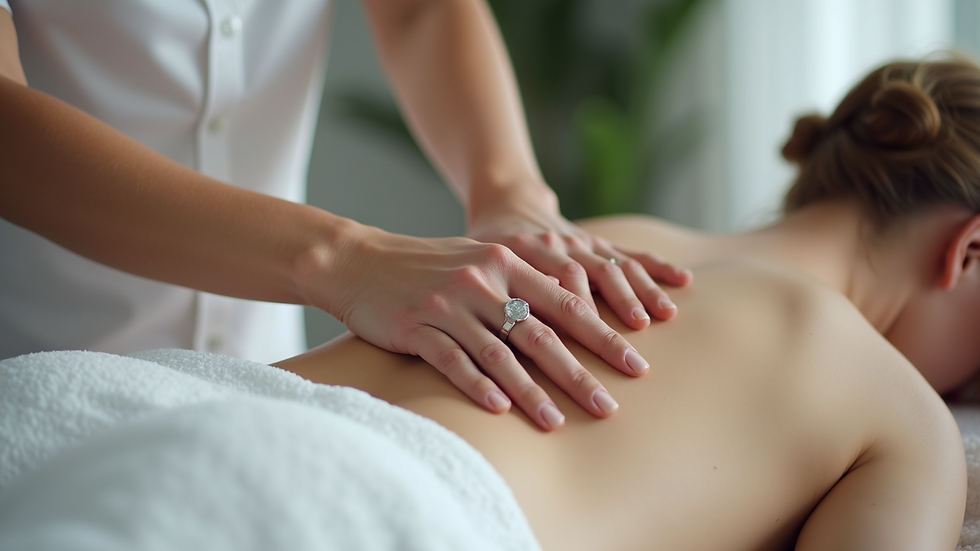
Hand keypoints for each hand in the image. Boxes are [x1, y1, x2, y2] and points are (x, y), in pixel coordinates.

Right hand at [310, 223, 650, 430]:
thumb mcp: (481, 262)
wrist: (358, 261)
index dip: (604, 333)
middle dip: (580, 371)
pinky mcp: (417, 326)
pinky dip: (478, 385)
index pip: (566, 301)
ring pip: (500, 352)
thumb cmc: (429, 267)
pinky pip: (454, 360)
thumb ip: (524, 283)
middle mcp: (482, 279)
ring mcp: (449, 303)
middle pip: (541, 332)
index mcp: (506, 260)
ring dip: (531, 391)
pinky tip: (500, 410)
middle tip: (610, 405)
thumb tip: (577, 313)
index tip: (636, 362)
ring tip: (556, 423)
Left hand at [467, 203, 692, 329]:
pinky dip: (658, 266)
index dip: (579, 317)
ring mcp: (582, 242)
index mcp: (525, 251)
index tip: (593, 351)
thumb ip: (495, 292)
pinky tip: (683, 280)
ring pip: (616, 266)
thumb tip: (514, 330)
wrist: (505, 203)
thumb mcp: (477, 264)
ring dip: (641, 291)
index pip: (558, 286)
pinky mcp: (598, 242)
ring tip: (662, 317)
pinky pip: (631, 253)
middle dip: (617, 317)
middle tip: (636, 354)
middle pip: (593, 280)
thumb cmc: (485, 247)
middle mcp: (559, 244)